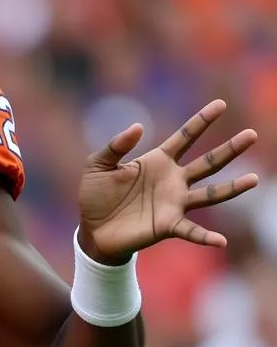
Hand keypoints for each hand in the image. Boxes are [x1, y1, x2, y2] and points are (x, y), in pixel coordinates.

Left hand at [77, 100, 257, 264]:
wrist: (92, 229)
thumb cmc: (95, 195)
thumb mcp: (98, 165)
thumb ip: (116, 145)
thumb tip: (138, 126)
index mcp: (159, 161)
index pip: (186, 137)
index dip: (202, 121)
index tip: (221, 104)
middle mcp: (173, 181)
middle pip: (207, 162)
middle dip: (229, 149)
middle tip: (251, 135)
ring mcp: (174, 204)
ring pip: (210, 194)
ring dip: (231, 188)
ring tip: (253, 179)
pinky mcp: (167, 226)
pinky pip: (191, 231)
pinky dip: (205, 237)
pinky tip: (221, 241)